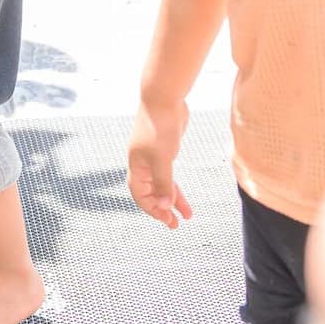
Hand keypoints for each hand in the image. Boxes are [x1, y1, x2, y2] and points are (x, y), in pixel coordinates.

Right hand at [127, 99, 193, 228]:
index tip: (168, 221)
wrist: (164, 98)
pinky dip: (175, 185)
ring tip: (187, 215)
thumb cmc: (159, 126)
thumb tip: (164, 207)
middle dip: (163, 209)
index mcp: (137, 166)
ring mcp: (152, 156)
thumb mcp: (162, 159)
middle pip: (150, 193)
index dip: (152, 210)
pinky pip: (168, 174)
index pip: (140, 195)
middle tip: (176, 225)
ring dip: (173, 199)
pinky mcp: (164, 149)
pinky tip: (181, 193)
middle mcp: (142, 163)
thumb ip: (163, 184)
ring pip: (161, 184)